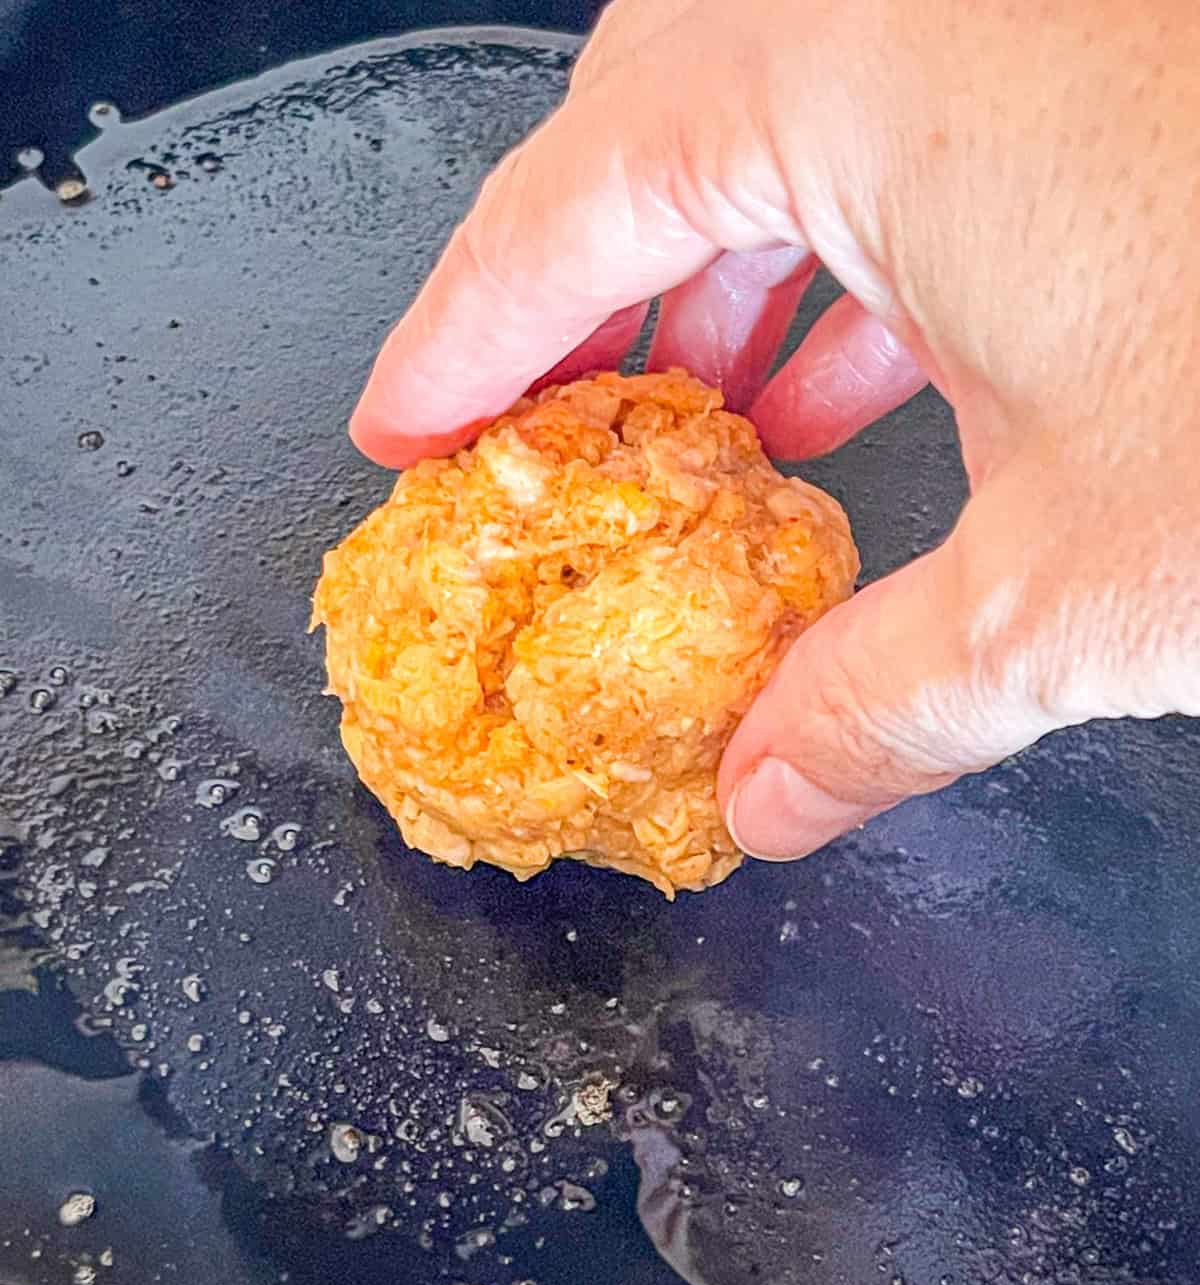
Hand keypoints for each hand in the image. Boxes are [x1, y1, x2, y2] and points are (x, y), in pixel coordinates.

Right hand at [349, 0, 1199, 861]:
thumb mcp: (1091, 580)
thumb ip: (892, 699)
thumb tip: (774, 795)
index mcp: (860, 61)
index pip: (566, 207)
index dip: (462, 338)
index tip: (403, 429)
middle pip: (658, 122)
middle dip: (586, 290)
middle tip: (544, 434)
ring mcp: (1025, 0)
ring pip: (790, 107)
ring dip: (726, 271)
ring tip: (692, 426)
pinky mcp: (1105, 46)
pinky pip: (915, 113)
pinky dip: (858, 242)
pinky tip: (866, 367)